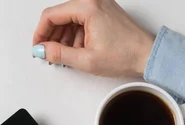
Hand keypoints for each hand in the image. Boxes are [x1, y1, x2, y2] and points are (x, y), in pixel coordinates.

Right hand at [32, 0, 154, 76]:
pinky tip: (77, 50)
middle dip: (52, 36)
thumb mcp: (86, 59)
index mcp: (87, 6)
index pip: (51, 15)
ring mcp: (99, 5)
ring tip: (65, 56)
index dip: (40, 33)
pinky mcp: (104, 12)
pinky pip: (81, 20)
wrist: (148, 55)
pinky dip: (75, 35)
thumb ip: (59, 54)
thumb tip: (42, 50)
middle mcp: (93, 0)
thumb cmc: (125, 54)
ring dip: (63, 37)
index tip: (37, 47)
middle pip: (60, 15)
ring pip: (70, 18)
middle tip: (48, 53)